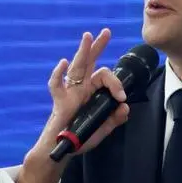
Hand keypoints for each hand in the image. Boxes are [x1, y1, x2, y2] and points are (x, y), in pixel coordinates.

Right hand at [18, 29, 130, 182]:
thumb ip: (115, 119)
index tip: (121, 98)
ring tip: (87, 36)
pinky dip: (58, 74)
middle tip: (106, 31)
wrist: (63, 150)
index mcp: (93, 91)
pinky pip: (57, 86)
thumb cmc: (81, 137)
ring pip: (76, 68)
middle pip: (90, 62)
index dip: (115, 84)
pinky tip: (62, 63)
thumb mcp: (103, 129)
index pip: (106, 77)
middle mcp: (82, 88)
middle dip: (98, 46)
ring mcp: (70, 93)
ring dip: (82, 52)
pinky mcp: (60, 102)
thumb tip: (125, 108)